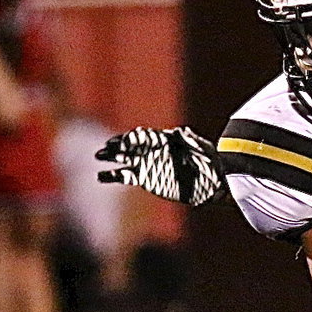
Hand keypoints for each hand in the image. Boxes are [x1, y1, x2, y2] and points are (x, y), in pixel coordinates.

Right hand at [96, 126, 225, 205]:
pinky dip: (113, 176)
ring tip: (99, 157)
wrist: (212, 181)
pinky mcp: (146, 178)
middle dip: (117, 145)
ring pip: (124, 159)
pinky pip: (125, 176)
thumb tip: (182, 131)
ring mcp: (147, 164)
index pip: (143, 136)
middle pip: (129, 145)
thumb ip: (190, 140)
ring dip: (110, 157)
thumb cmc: (209, 161)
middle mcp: (152, 150)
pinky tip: (101, 176)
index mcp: (163, 140)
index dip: (133, 138)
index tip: (126, 141)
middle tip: (105, 148)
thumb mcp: (202, 148)